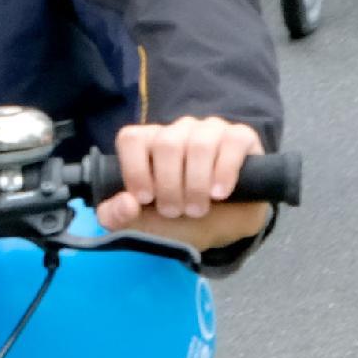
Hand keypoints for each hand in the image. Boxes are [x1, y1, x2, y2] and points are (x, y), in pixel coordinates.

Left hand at [95, 115, 269, 247]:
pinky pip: (231, 143)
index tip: (145, 198)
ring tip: (196, 209)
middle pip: (166, 144)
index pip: (132, 139)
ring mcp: (210, 130)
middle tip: (174, 211)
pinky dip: (224, 172)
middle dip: (169, 185)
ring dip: (196, 183)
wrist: (224, 227)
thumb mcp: (140, 223)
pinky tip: (219, 194)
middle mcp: (178, 130)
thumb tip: (126, 202)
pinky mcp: (241, 136)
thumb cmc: (179, 220)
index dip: (135, 170)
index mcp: (148, 142)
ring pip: (198, 144)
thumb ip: (116, 215)